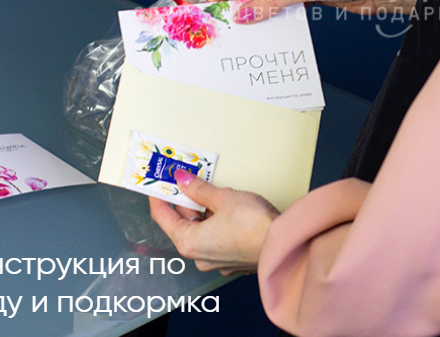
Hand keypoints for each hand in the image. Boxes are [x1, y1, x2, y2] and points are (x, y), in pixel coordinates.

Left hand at [149, 169, 279, 275]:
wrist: (282, 243)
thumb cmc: (253, 225)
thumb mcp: (222, 198)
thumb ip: (199, 189)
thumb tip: (183, 181)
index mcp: (189, 243)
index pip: (163, 218)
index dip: (159, 197)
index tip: (157, 183)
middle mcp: (199, 256)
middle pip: (183, 223)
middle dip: (186, 200)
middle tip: (187, 179)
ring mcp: (216, 260)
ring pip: (201, 229)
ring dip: (203, 209)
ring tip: (212, 190)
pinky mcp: (232, 258)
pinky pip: (216, 236)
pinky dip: (216, 220)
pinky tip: (227, 206)